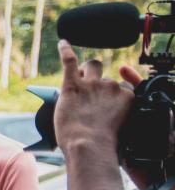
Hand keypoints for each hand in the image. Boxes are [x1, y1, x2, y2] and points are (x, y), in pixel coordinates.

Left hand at [55, 40, 140, 158]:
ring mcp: (92, 84)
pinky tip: (62, 43)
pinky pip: (70, 60)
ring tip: (77, 82)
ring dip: (86, 71)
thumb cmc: (101, 144)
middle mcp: (111, 86)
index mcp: (126, 97)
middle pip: (106, 75)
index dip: (110, 95)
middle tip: (86, 98)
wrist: (88, 146)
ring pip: (92, 65)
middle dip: (97, 82)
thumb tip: (105, 120)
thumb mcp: (119, 129)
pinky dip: (65, 50)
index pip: (121, 87)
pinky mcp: (72, 84)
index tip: (103, 105)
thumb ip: (115, 116)